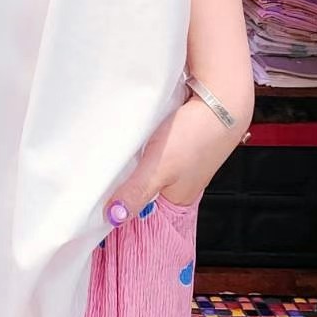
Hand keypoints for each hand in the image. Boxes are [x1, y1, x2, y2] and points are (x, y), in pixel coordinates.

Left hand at [105, 96, 250, 223]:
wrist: (220, 99)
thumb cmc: (195, 135)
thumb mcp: (160, 169)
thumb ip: (136, 192)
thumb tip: (113, 217)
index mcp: (177, 199)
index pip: (141, 211)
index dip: (119, 205)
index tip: (96, 199)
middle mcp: (178, 183)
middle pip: (139, 187)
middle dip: (120, 181)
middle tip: (96, 171)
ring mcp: (177, 162)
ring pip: (142, 167)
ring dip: (128, 161)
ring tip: (108, 154)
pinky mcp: (175, 142)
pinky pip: (149, 149)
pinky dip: (138, 145)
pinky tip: (128, 138)